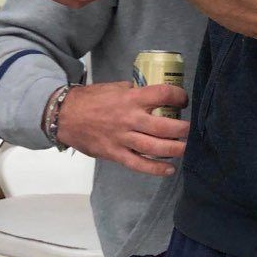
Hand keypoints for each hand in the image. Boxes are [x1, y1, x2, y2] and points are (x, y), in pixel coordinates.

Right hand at [54, 81, 188, 176]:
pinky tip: (169, 169)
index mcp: (131, 98)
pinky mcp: (115, 154)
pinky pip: (138, 164)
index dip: (178, 97)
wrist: (65, 116)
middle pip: (164, 126)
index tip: (184, 100)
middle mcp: (129, 119)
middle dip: (183, 129)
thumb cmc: (92, 99)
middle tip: (192, 129)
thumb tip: (155, 97)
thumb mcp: (116, 87)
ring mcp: (122, 138)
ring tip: (187, 148)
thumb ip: (136, 92)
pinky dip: (155, 168)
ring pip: (155, 147)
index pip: (163, 94)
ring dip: (175, 149)